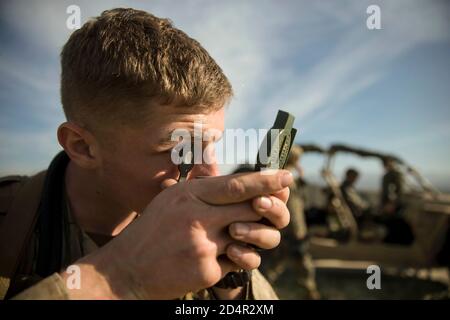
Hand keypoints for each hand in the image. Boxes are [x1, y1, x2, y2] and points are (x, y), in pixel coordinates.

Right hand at [65, 170, 292, 298]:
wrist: (127, 270)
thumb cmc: (153, 231)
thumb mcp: (171, 199)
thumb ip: (201, 186)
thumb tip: (233, 176)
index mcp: (188, 195)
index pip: (235, 185)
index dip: (265, 180)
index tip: (287, 176)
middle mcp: (196, 217)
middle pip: (249, 208)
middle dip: (268, 208)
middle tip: (275, 206)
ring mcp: (201, 244)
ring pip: (248, 236)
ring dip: (252, 237)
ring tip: (240, 236)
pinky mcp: (205, 270)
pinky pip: (238, 261)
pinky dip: (236, 259)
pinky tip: (223, 258)